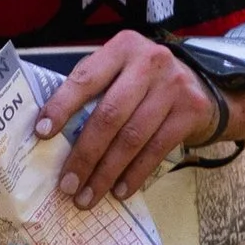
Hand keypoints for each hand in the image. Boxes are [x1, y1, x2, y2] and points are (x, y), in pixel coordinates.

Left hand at [33, 31, 241, 205]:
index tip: (41, 134)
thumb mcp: (121, 72)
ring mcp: (173, 86)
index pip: (85, 78)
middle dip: (84, 155)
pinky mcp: (191, 110)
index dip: (61, 107)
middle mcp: (150, 62)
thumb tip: (50, 133)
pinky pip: (156, 149)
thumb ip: (94, 91)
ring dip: (106, 173)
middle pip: (109, 115)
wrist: (204, 87)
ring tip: (88, 196)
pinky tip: (120, 191)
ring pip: (132, 137)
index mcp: (122, 48)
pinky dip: (135, 174)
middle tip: (67, 185)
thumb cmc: (147, 83)